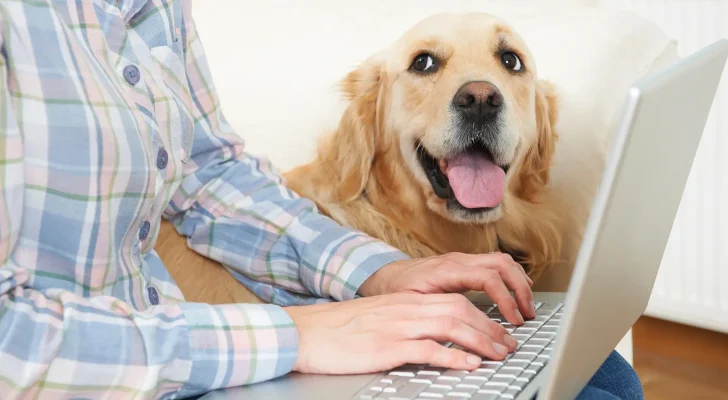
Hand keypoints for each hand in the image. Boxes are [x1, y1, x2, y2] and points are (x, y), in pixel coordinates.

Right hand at [284, 292, 518, 373]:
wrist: (305, 332)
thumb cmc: (336, 329)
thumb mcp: (376, 320)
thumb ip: (404, 324)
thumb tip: (432, 339)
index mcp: (404, 302)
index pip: (453, 301)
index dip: (482, 317)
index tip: (498, 332)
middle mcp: (405, 309)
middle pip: (459, 310)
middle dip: (490, 328)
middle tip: (509, 345)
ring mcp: (396, 326)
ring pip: (451, 325)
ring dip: (481, 341)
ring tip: (499, 355)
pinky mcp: (386, 346)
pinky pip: (428, 349)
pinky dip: (452, 357)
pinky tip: (467, 365)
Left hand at [358, 252, 534, 324]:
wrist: (383, 275)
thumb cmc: (396, 289)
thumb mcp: (412, 302)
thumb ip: (436, 308)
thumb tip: (459, 322)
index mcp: (447, 270)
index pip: (488, 277)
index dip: (505, 299)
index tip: (513, 319)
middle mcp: (458, 260)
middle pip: (502, 264)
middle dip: (520, 288)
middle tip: (527, 314)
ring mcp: (463, 260)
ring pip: (502, 261)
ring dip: (518, 281)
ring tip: (526, 306)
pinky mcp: (464, 265)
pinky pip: (495, 264)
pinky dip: (510, 277)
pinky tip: (517, 291)